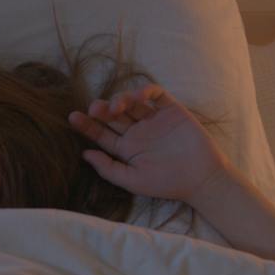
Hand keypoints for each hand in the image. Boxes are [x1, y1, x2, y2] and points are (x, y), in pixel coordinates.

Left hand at [68, 85, 234, 203]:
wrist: (201, 178)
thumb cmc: (167, 183)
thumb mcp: (133, 180)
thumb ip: (108, 169)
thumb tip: (84, 154)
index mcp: (126, 148)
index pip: (102, 134)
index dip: (87, 125)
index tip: (73, 118)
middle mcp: (137, 131)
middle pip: (113, 115)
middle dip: (102, 110)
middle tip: (94, 109)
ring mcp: (153, 119)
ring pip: (131, 102)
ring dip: (120, 100)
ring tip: (115, 107)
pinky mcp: (170, 110)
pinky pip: (156, 94)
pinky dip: (145, 91)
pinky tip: (137, 97)